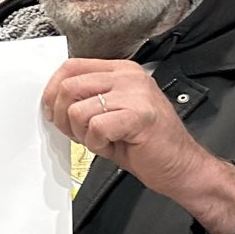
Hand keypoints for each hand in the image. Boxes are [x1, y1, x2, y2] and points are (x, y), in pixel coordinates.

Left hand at [42, 59, 234, 233]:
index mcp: (121, 71)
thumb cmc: (146, 143)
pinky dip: (97, 144)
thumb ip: (86, 100)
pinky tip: (114, 146)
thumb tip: (53, 101)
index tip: (54, 111)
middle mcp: (129, 77)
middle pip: (69, 86)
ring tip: (103, 140)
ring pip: (78, 110)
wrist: (181, 166)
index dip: (53, 91)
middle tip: (78, 133)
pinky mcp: (139, 115)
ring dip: (83, 134)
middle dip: (63, 117)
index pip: (71, 66)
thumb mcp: (110, 113)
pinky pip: (96, 128)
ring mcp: (136, 93)